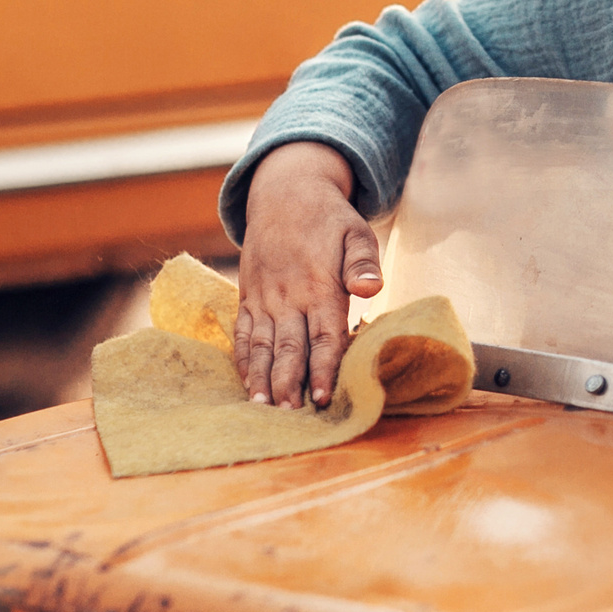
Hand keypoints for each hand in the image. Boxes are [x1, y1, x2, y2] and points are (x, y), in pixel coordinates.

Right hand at [236, 142, 383, 408]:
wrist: (283, 193)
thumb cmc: (328, 218)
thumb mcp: (356, 231)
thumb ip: (363, 262)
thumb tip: (370, 289)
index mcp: (319, 286)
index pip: (324, 336)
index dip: (323, 368)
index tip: (323, 397)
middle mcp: (289, 297)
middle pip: (289, 348)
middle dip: (290, 384)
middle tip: (291, 418)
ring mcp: (264, 298)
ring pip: (261, 346)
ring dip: (262, 379)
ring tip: (263, 410)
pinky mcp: (248, 296)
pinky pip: (242, 333)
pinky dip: (243, 360)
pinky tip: (246, 384)